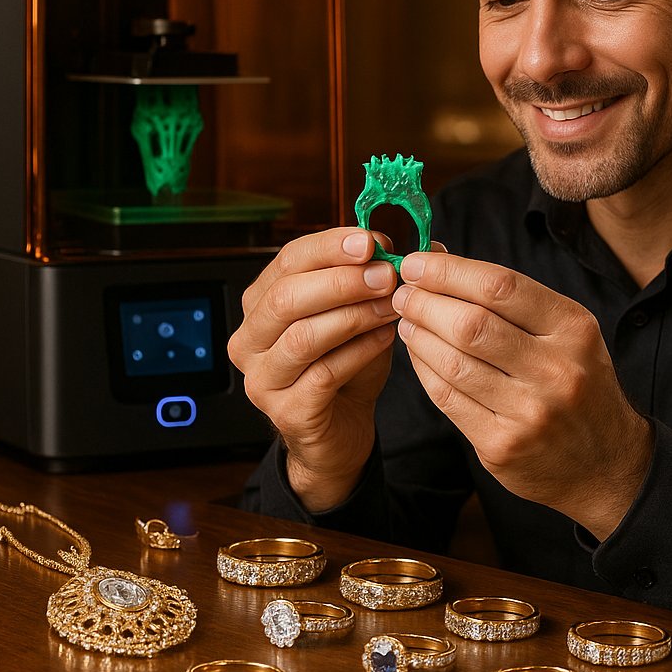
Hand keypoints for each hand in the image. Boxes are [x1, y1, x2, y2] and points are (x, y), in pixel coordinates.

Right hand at [227, 227, 399, 510]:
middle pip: (287, 296)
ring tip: (392, 306)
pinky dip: (360, 351)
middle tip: (386, 274)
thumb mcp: (359, 313)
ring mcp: (262, 379)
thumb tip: (423, 245)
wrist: (340, 430)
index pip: (288, 260)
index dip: (331, 246)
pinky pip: (324, 374)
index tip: (373, 242)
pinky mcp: (286, 412)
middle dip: (342, 280)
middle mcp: (249, 340)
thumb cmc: (346, 365)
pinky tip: (386, 339)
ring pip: (303, 336)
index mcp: (260, 304)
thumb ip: (376, 280)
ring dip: (354, 315)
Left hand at [390, 251, 651, 540]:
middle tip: (403, 294)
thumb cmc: (576, 380)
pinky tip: (418, 354)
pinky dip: (423, 370)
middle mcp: (556, 369)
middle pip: (470, 324)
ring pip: (452, 362)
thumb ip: (509, 298)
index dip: (448, 271)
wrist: (607, 462)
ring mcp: (529, 413)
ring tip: (407, 321)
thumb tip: (437, 260)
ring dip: (418, 336)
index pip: (500, 286)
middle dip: (425, 303)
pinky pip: (447, 399)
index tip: (416, 264)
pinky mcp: (502, 446)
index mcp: (574, 328)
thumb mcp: (565, 331)